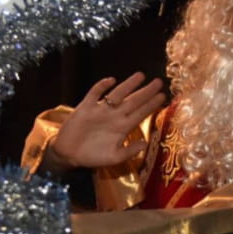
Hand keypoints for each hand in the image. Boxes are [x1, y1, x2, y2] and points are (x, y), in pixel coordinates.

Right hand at [46, 72, 164, 169]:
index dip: (151, 105)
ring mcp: (100, 110)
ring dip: (128, 85)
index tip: (163, 96)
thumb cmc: (93, 156)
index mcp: (122, 128)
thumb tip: (145, 143)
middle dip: (146, 92)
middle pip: (133, 101)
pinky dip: (102, 87)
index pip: (140, 113)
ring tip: (140, 76)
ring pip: (117, 94)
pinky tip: (111, 80)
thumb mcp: (113, 158)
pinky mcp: (86, 108)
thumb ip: (129, 152)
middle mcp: (114, 116)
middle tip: (159, 82)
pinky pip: (94, 94)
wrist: (69, 155)